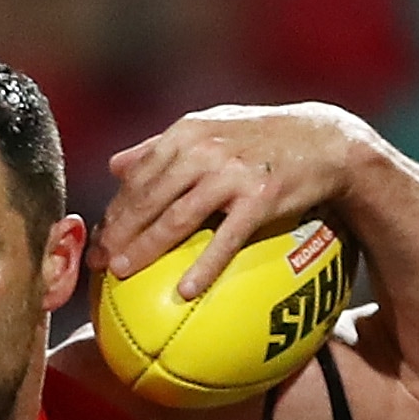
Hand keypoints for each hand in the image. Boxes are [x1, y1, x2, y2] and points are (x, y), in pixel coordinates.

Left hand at [103, 103, 376, 297]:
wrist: (322, 140)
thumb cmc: (261, 139)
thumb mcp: (209, 129)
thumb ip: (161, 146)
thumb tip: (115, 168)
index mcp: (186, 134)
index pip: (138, 176)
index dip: (114, 210)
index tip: (95, 239)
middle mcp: (203, 151)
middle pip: (149, 198)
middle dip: (118, 232)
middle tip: (99, 265)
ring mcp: (231, 175)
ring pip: (177, 217)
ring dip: (146, 247)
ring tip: (123, 274)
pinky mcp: (260, 199)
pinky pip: (226, 240)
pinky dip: (204, 266)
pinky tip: (185, 290)